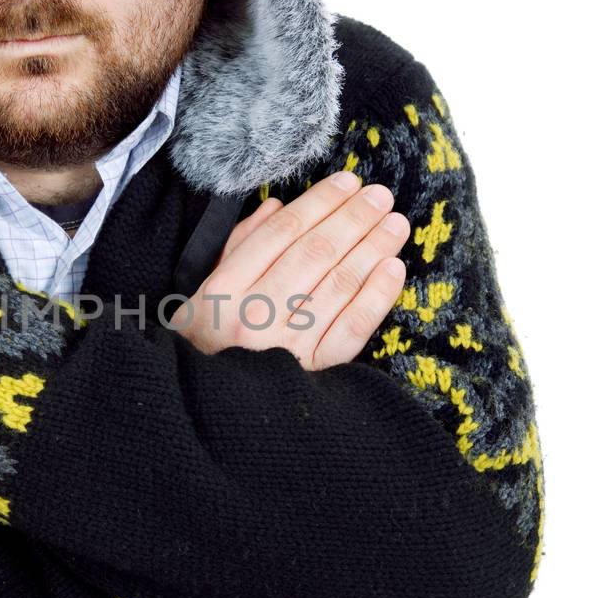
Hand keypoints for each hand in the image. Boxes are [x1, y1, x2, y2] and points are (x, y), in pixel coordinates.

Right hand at [167, 169, 410, 367]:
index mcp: (223, 290)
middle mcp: (253, 315)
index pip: (280, 232)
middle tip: (381, 196)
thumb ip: (239, 248)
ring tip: (395, 224)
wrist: (208, 415)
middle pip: (314, 253)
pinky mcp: (312, 375)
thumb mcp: (202, 296)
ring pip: (338, 285)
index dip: (319, 203)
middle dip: (353, 218)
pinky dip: (376, 296)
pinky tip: (393, 269)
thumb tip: (276, 207)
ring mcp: (284, 347)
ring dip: (372, 248)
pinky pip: (351, 329)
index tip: (348, 183)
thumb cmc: (206, 347)